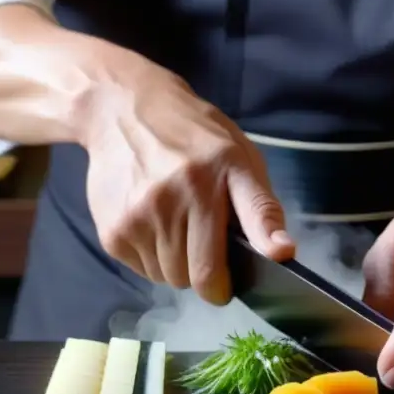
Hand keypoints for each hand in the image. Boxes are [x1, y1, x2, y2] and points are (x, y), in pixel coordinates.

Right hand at [80, 58, 293, 303]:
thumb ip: (261, 207)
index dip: (232, 280)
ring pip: (168, 277)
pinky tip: (151, 223)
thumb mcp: (240, 157)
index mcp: (214, 177)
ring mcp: (138, 216)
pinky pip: (141, 270)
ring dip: (177, 265)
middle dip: (208, 273)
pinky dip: (151, 258)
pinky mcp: (111, 231)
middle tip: (205, 243)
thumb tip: (282, 252)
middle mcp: (173, 197)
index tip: (238, 283)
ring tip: (174, 225)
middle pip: (198, 277)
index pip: (223, 253)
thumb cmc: (193, 137)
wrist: (122, 110)